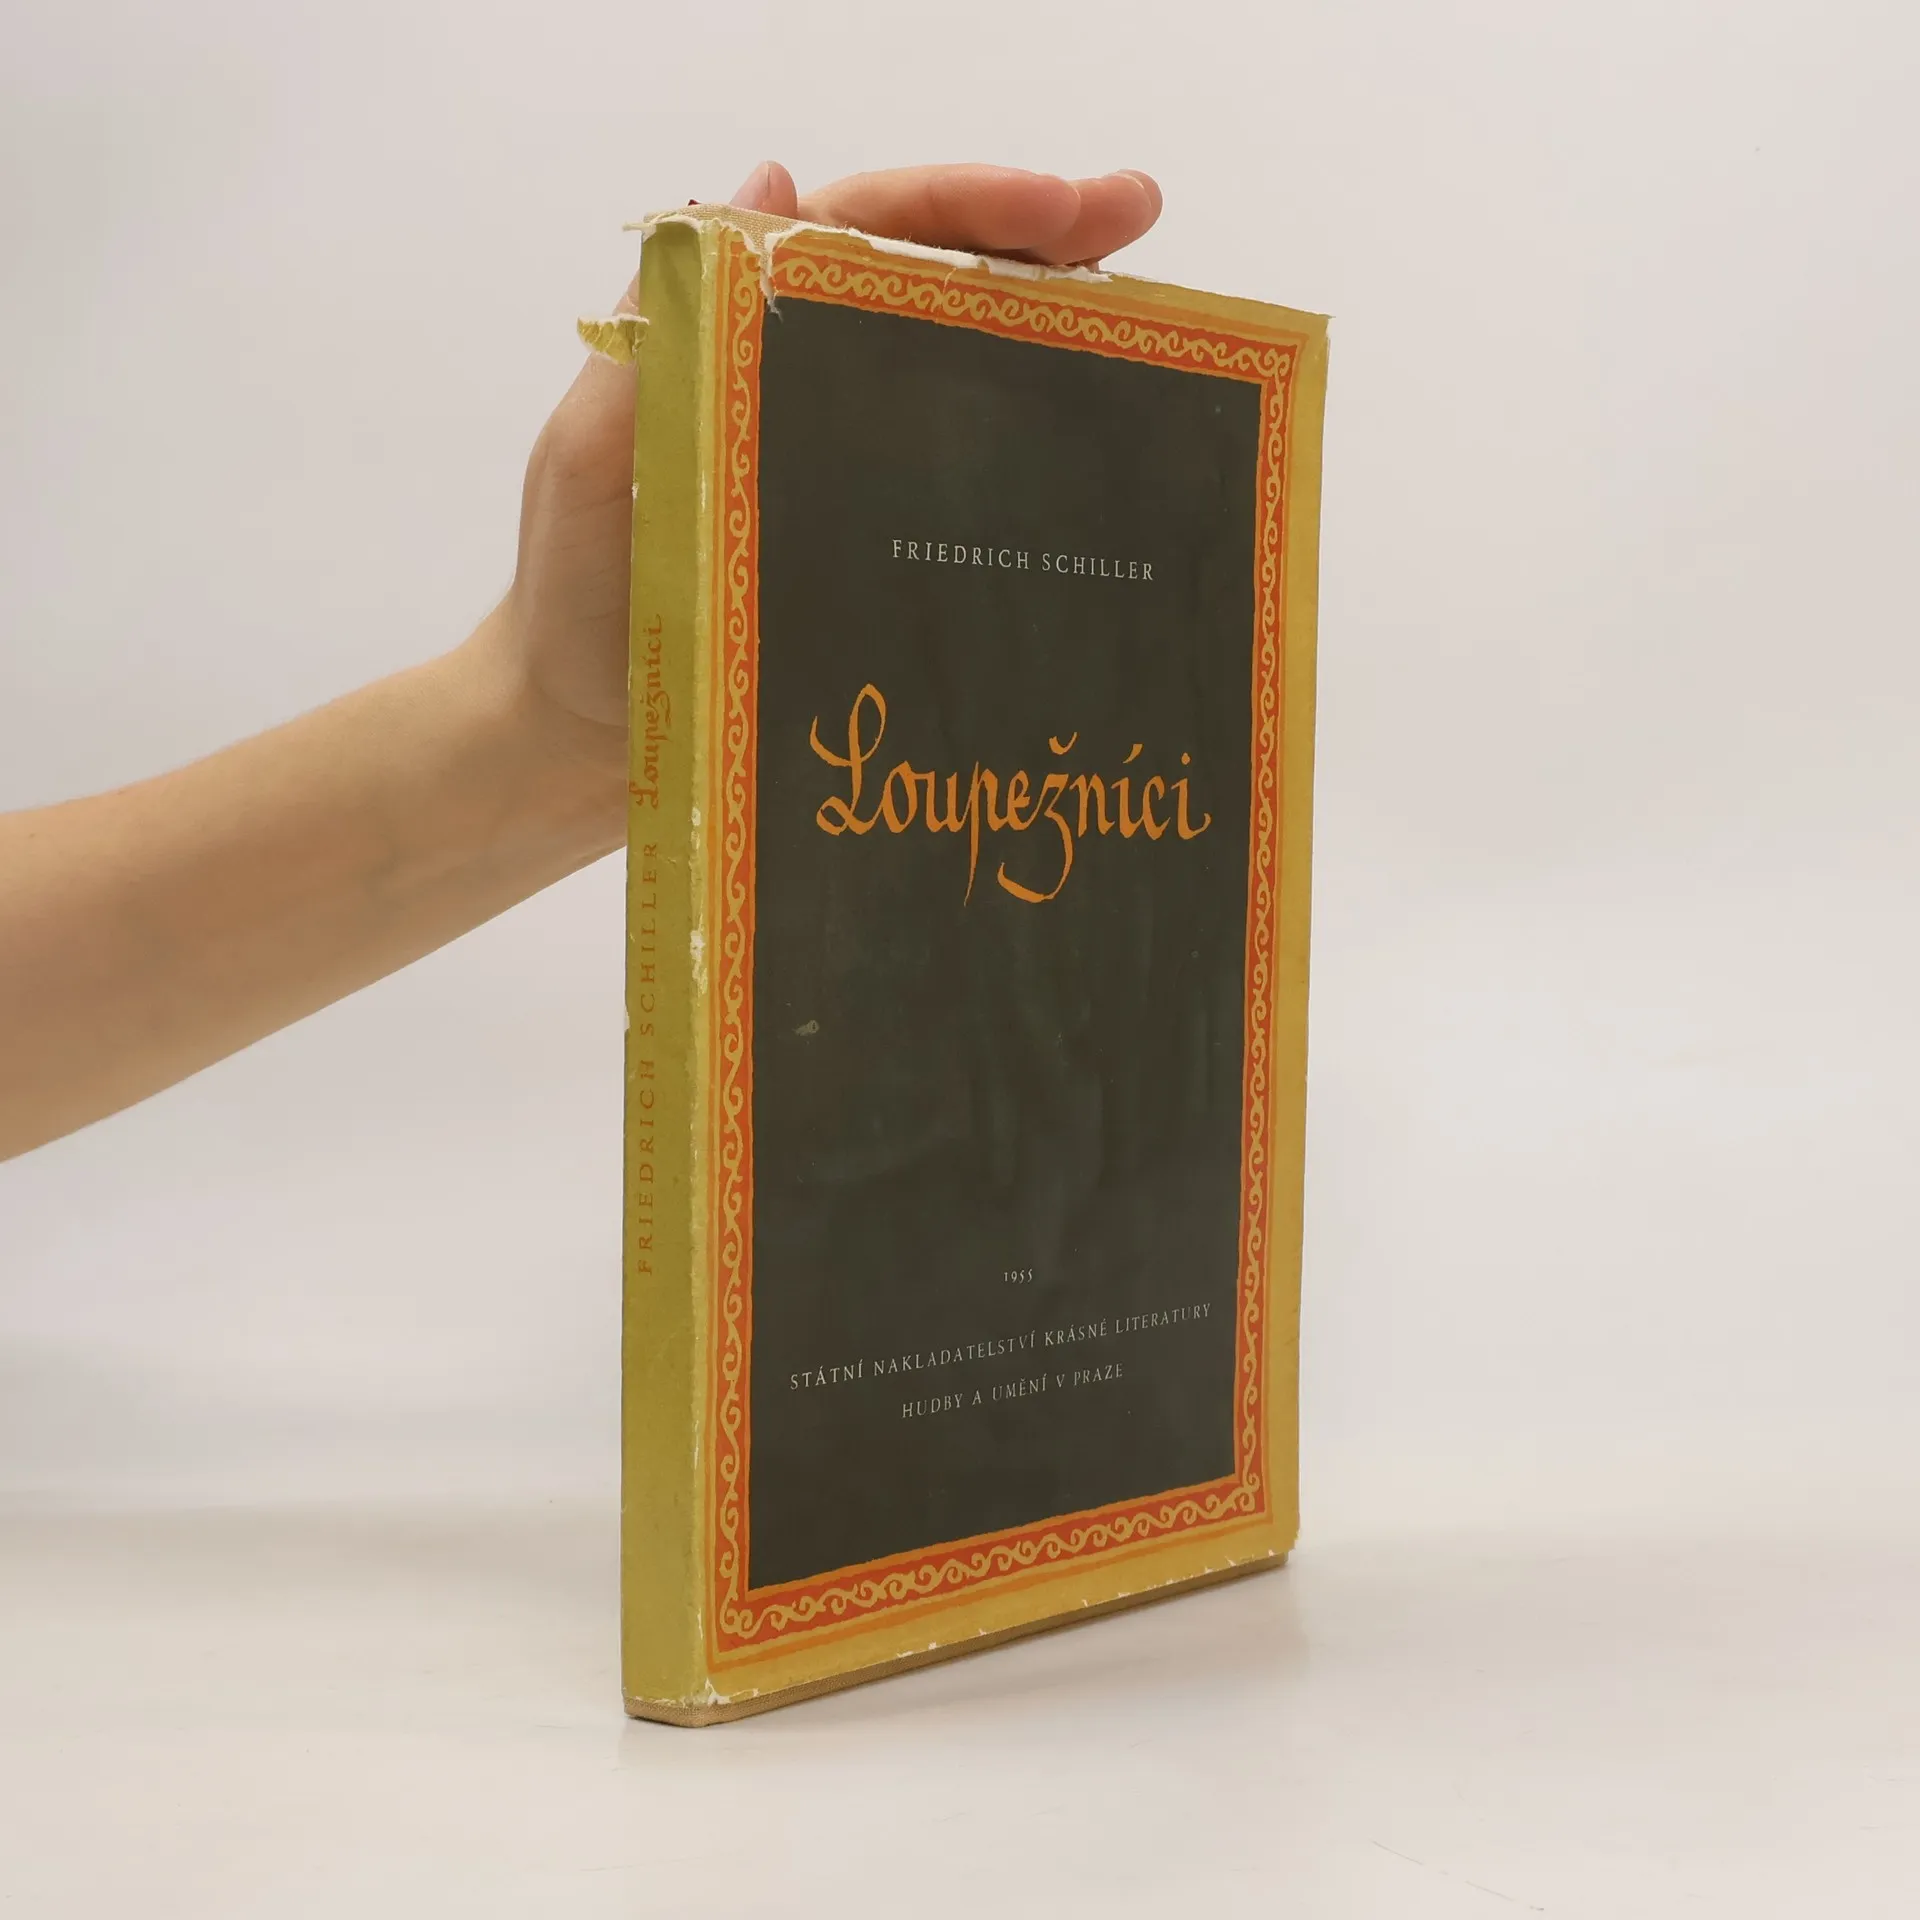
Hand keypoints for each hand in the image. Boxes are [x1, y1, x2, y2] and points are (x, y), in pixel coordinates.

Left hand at [490, 162, 1164, 774]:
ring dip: (1056, 334)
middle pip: (935, 285)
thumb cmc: (576, 601)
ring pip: (964, 374)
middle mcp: (810, 388)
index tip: (1067, 209)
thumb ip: (658, 337)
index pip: (864, 236)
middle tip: (1143, 221)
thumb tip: (765, 185)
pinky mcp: (876, 553)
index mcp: (743, 341)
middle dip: (1042, 242)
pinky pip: (964, 486)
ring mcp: (851, 470)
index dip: (966, 207)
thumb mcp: (595, 457)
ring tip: (1158, 324)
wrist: (578, 741)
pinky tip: (1106, 453)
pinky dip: (1034, 457)